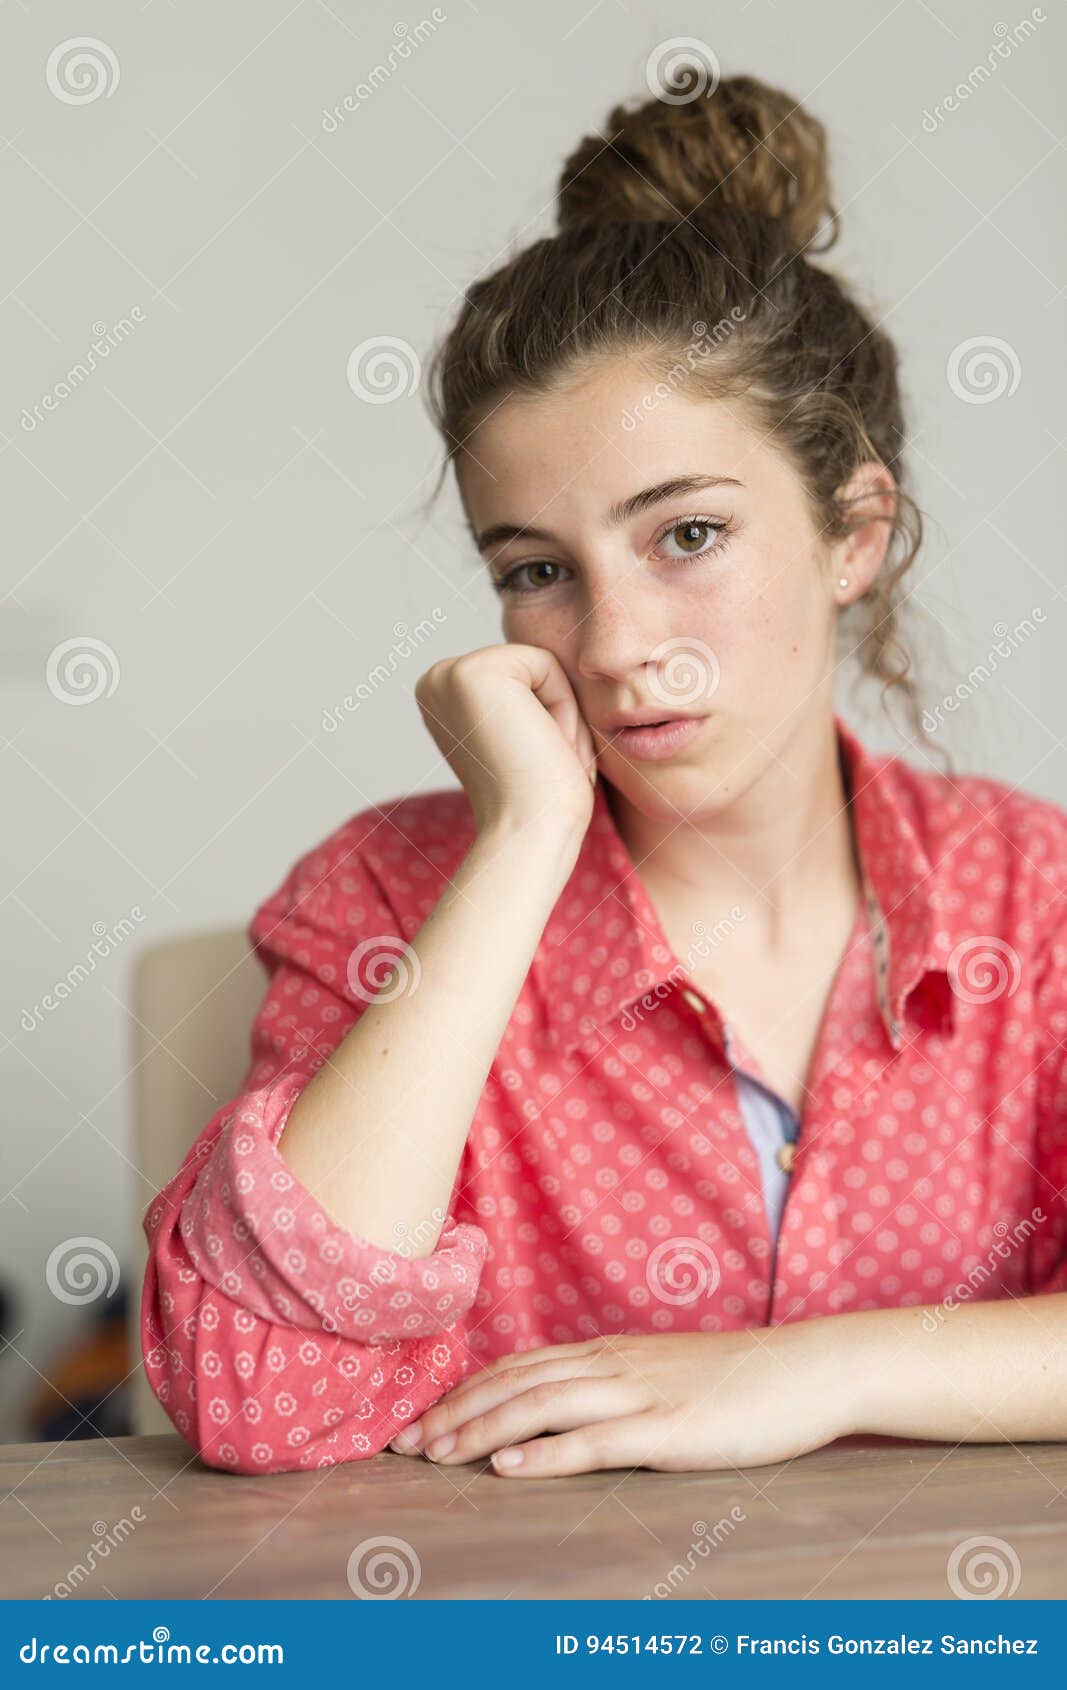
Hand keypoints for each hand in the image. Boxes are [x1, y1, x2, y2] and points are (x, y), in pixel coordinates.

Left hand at [386, 1327, 853, 1477]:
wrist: (808, 1368)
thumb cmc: (739, 1378)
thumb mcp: (664, 1372)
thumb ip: (614, 1383)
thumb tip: (563, 1403)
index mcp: (610, 1352)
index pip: (519, 1366)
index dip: (465, 1390)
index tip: (420, 1418)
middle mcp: (614, 1365)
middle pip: (516, 1383)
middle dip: (455, 1413)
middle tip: (406, 1445)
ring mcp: (641, 1395)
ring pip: (542, 1407)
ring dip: (482, 1431)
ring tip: (437, 1454)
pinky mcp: (670, 1430)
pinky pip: (596, 1442)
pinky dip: (545, 1454)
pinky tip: (509, 1467)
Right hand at [415, 643, 596, 836]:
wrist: (530, 831)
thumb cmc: (541, 798)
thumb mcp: (520, 737)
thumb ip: (518, 700)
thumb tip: (541, 674)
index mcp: (443, 697)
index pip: (522, 676)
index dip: (547, 717)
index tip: (539, 762)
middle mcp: (436, 681)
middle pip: (532, 666)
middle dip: (556, 712)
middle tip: (547, 762)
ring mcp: (448, 674)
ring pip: (542, 665)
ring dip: (562, 713)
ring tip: (546, 756)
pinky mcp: (471, 672)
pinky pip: (548, 664)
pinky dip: (563, 706)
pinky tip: (545, 743)